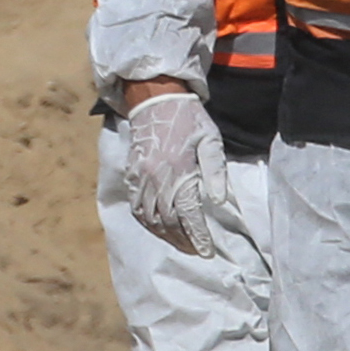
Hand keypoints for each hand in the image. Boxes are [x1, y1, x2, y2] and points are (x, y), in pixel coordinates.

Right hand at [123, 90, 237, 259]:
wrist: (156, 98)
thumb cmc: (189, 119)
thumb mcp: (210, 140)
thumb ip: (215, 171)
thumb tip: (219, 201)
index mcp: (179, 169)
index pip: (188, 213)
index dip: (197, 236)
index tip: (206, 251)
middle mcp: (156, 177)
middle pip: (168, 221)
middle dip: (183, 240)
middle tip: (196, 252)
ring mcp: (140, 176)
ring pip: (149, 218)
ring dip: (165, 236)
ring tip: (180, 245)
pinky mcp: (131, 174)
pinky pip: (136, 207)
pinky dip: (147, 223)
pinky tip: (158, 229)